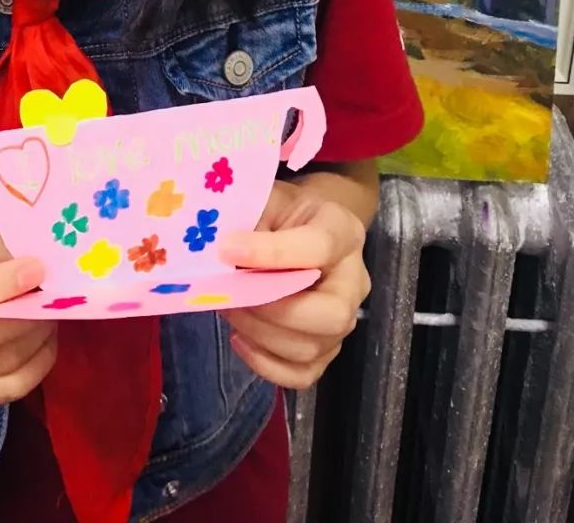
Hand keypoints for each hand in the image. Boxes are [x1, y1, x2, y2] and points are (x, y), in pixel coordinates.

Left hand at [219, 180, 369, 390]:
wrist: (303, 226)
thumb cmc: (283, 212)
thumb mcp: (269, 199)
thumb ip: (251, 220)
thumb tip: (220, 253)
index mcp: (342, 231)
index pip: (318, 247)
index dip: (272, 252)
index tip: (227, 249)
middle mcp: (353, 281)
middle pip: (330, 313)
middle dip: (272, 309)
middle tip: (231, 294)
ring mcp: (344, 320)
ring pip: (311, 348)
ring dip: (261, 334)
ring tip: (230, 308)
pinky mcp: (327, 348)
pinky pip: (303, 374)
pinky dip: (266, 364)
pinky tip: (241, 338)